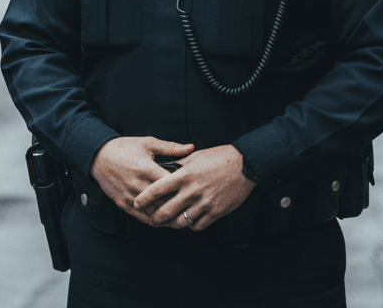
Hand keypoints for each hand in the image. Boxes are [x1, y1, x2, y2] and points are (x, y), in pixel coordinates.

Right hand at [90, 136, 193, 225]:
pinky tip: (164, 221)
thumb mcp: (147, 143)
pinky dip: (155, 221)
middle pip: (163, 201)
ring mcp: (129, 195)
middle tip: (193, 208)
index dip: (183, 188)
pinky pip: (142, 217)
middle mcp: (137, 184)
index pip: (170, 184)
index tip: (194, 190)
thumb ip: (171, 148)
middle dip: (179, 205)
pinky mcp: (123, 203)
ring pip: (154, 212)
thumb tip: (191, 148)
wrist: (98, 156)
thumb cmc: (124, 148)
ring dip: (169, 217)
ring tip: (182, 218)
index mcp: (145, 168)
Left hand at [133, 144, 255, 231]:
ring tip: (168, 223)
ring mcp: (204, 203)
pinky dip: (191, 226)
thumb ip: (179, 164)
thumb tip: (165, 167)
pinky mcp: (216, 212)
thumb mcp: (195, 156)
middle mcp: (192, 191)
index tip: (136, 203)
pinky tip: (188, 222)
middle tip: (151, 219)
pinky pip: (198, 225)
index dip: (144, 198)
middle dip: (155, 218)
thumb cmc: (220, 158)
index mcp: (184, 176)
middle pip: (166, 211)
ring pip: (181, 222)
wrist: (245, 165)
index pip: (157, 189)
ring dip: (172, 224)